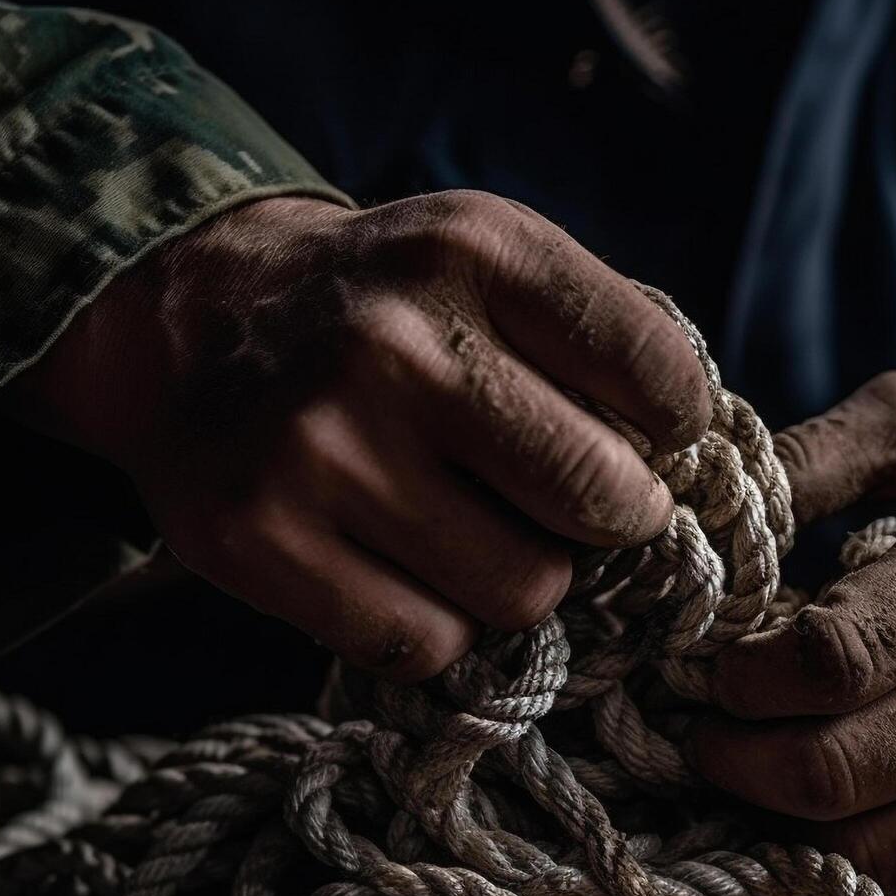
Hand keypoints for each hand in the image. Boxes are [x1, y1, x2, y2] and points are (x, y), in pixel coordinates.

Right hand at [5, 191, 709, 679]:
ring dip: (523, 576)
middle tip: (579, 504)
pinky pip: (426, 644)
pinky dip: (435, 622)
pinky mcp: (255, 538)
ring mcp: (319, 446)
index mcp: (476, 250)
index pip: (662, 376)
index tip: (641, 433)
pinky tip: (403, 562)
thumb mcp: (492, 259)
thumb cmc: (388, 304)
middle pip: (602, 501)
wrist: (198, 318)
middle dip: (614, 518)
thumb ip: (603, 336)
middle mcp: (395, 343)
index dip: (674, 427)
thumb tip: (698, 465)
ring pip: (524, 590)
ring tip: (475, 525)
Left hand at [689, 371, 895, 894]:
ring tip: (749, 772)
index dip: (742, 676)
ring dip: (786, 826)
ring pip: (881, 852)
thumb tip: (699, 517)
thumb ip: (811, 456)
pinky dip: (861, 857)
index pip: (835, 660)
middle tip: (700, 729)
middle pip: (840, 773)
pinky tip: (824, 805)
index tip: (708, 662)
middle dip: (736, 762)